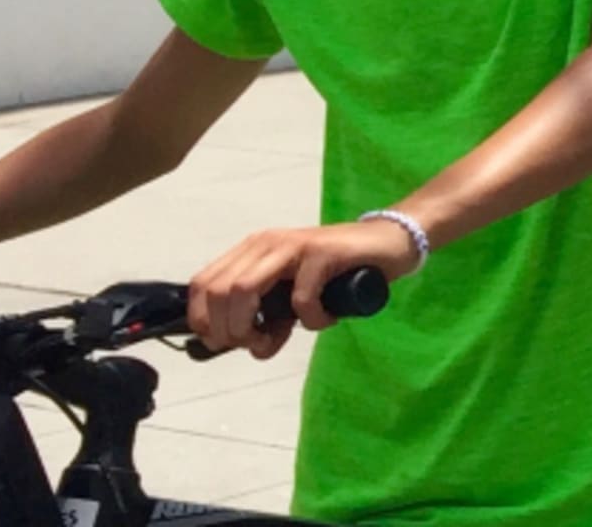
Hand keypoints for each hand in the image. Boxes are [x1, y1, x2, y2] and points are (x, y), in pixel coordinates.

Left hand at [186, 219, 420, 358]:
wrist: (389, 242)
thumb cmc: (339, 271)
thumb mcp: (294, 297)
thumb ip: (271, 318)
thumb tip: (255, 349)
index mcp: (252, 250)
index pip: (203, 283)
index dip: (202, 318)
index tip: (220, 343)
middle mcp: (265, 244)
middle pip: (219, 290)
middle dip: (228, 328)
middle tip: (252, 346)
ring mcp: (293, 246)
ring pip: (244, 290)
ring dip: (251, 326)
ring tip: (273, 340)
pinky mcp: (322, 253)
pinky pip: (301, 297)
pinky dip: (309, 319)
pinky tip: (325, 319)